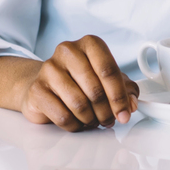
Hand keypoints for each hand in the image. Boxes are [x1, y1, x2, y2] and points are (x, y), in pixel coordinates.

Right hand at [0, 36, 138, 131]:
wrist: (47, 85)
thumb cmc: (81, 80)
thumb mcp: (108, 80)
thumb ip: (126, 90)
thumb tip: (131, 104)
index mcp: (89, 44)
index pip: (108, 70)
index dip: (119, 96)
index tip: (124, 113)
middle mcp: (67, 51)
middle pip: (95, 90)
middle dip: (106, 112)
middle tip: (108, 120)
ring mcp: (49, 69)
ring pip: (79, 105)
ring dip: (90, 119)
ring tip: (92, 120)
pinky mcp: (37, 89)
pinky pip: (63, 116)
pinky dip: (75, 125)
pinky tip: (77, 122)